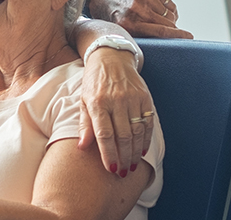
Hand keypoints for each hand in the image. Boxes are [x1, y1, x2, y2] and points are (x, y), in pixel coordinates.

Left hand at [77, 48, 153, 177]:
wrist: (111, 58)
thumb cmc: (93, 82)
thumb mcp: (83, 100)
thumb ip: (84, 124)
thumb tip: (82, 147)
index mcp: (97, 103)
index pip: (104, 134)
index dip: (108, 154)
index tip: (111, 169)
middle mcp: (115, 101)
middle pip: (122, 136)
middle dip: (124, 157)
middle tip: (123, 172)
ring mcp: (132, 98)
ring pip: (137, 131)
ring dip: (135, 151)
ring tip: (132, 165)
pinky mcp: (145, 97)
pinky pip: (148, 122)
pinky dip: (146, 138)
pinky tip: (142, 150)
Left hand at [88, 0, 192, 38]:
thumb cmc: (108, 14)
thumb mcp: (118, 30)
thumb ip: (137, 37)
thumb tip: (162, 44)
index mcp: (129, 25)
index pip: (162, 32)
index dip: (178, 36)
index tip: (190, 38)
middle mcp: (138, 11)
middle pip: (168, 25)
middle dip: (173, 31)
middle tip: (171, 34)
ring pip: (170, 15)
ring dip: (169, 21)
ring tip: (158, 21)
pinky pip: (169, 4)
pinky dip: (169, 11)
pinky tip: (160, 12)